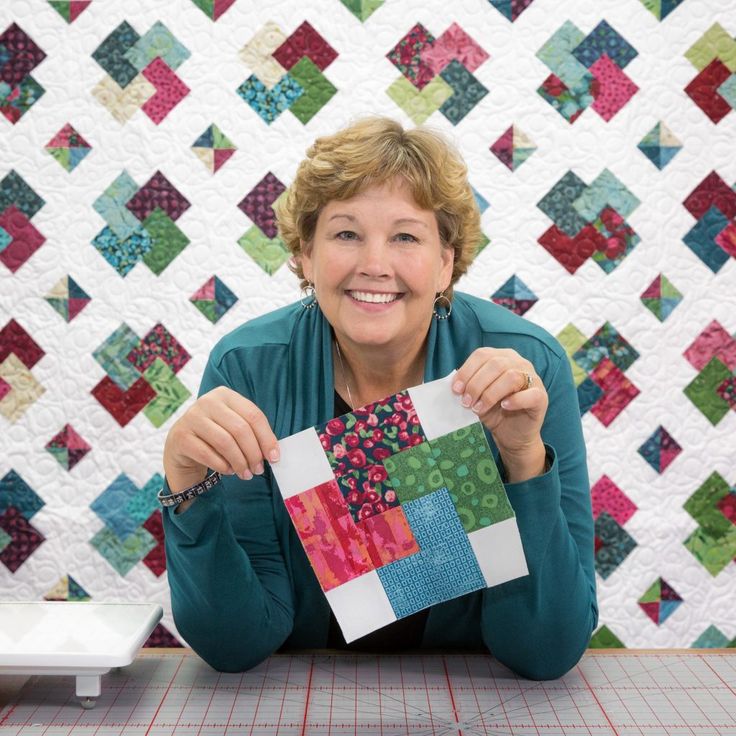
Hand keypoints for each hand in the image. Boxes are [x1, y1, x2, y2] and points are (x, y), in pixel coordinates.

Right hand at [163, 386, 279, 493]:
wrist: (181, 447)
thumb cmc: (214, 438)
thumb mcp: (234, 428)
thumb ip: (252, 434)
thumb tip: (273, 454)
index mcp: (225, 395)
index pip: (253, 415)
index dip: (267, 438)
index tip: (274, 458)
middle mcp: (207, 401)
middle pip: (240, 429)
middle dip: (253, 453)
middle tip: (258, 470)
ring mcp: (191, 418)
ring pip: (225, 442)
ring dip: (240, 462)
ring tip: (246, 474)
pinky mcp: (180, 437)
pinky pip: (208, 455)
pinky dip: (223, 466)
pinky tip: (229, 471)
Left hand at [452, 348, 548, 482]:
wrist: (511, 434)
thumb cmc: (493, 411)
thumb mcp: (476, 396)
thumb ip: (468, 386)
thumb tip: (453, 384)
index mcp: (501, 357)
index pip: (482, 354)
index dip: (467, 371)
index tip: (455, 389)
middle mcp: (519, 362)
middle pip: (495, 364)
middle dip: (476, 384)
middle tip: (466, 402)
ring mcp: (533, 378)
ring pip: (511, 377)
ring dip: (490, 394)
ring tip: (479, 409)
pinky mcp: (541, 396)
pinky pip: (530, 394)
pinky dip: (515, 400)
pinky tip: (504, 407)